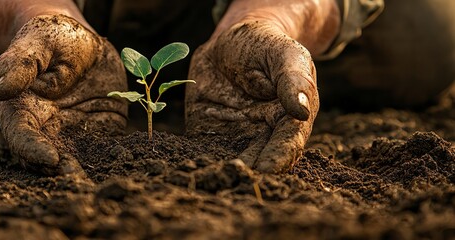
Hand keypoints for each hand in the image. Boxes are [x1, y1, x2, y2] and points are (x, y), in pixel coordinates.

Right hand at [0, 15, 126, 174]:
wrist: (83, 41)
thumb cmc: (51, 38)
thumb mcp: (37, 43)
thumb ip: (21, 66)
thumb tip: (1, 91)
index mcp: (19, 109)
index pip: (21, 136)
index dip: (32, 150)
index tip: (50, 159)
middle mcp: (43, 128)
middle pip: (46, 157)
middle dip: (59, 171)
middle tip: (76, 179)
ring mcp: (71, 133)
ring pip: (74, 159)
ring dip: (83, 171)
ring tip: (93, 182)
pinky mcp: (97, 133)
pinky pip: (104, 149)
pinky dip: (111, 158)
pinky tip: (121, 162)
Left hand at [186, 21, 318, 172]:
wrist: (230, 41)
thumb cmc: (265, 45)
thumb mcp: (284, 54)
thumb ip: (293, 80)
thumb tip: (301, 111)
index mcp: (290, 117)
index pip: (288, 142)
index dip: (278, 157)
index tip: (266, 170)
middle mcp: (265, 132)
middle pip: (260, 158)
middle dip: (250, 171)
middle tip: (237, 179)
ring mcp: (237, 134)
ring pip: (232, 157)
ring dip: (223, 168)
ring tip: (212, 176)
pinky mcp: (210, 132)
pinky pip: (204, 146)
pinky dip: (198, 154)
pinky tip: (190, 157)